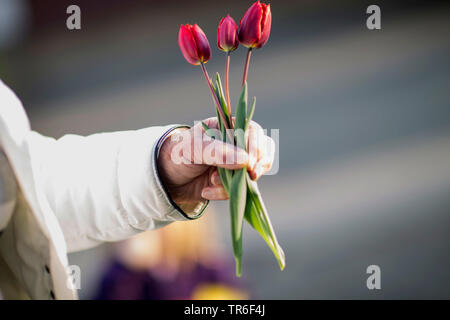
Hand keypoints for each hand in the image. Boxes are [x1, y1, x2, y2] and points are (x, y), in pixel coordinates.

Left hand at [157, 117, 274, 206]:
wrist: (167, 178)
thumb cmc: (179, 154)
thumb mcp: (193, 149)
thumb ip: (218, 152)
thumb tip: (246, 160)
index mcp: (229, 127)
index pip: (254, 132)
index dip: (257, 146)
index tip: (251, 163)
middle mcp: (237, 144)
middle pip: (263, 151)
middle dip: (258, 165)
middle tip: (251, 176)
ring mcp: (237, 164)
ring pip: (254, 173)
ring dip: (236, 181)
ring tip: (211, 182)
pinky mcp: (233, 182)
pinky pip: (240, 189)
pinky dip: (224, 193)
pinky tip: (206, 191)